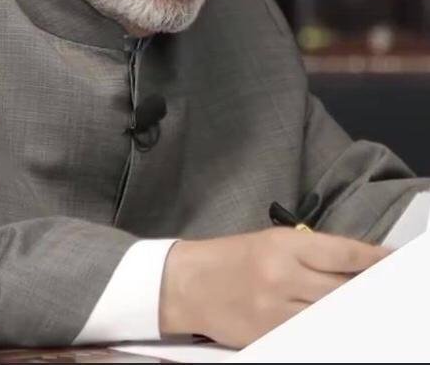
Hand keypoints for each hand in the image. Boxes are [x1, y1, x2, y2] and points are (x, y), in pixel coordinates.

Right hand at [159, 227, 389, 348]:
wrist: (185, 283)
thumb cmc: (227, 258)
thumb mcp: (266, 242)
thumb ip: (308, 253)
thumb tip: (351, 267)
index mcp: (281, 244)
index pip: (343, 253)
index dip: (375, 259)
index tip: (392, 262)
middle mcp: (282, 275)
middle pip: (345, 289)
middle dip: (369, 290)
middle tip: (387, 291)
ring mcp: (276, 310)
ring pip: (333, 316)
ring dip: (352, 313)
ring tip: (367, 311)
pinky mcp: (269, 335)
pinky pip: (311, 335)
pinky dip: (327, 331)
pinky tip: (335, 325)